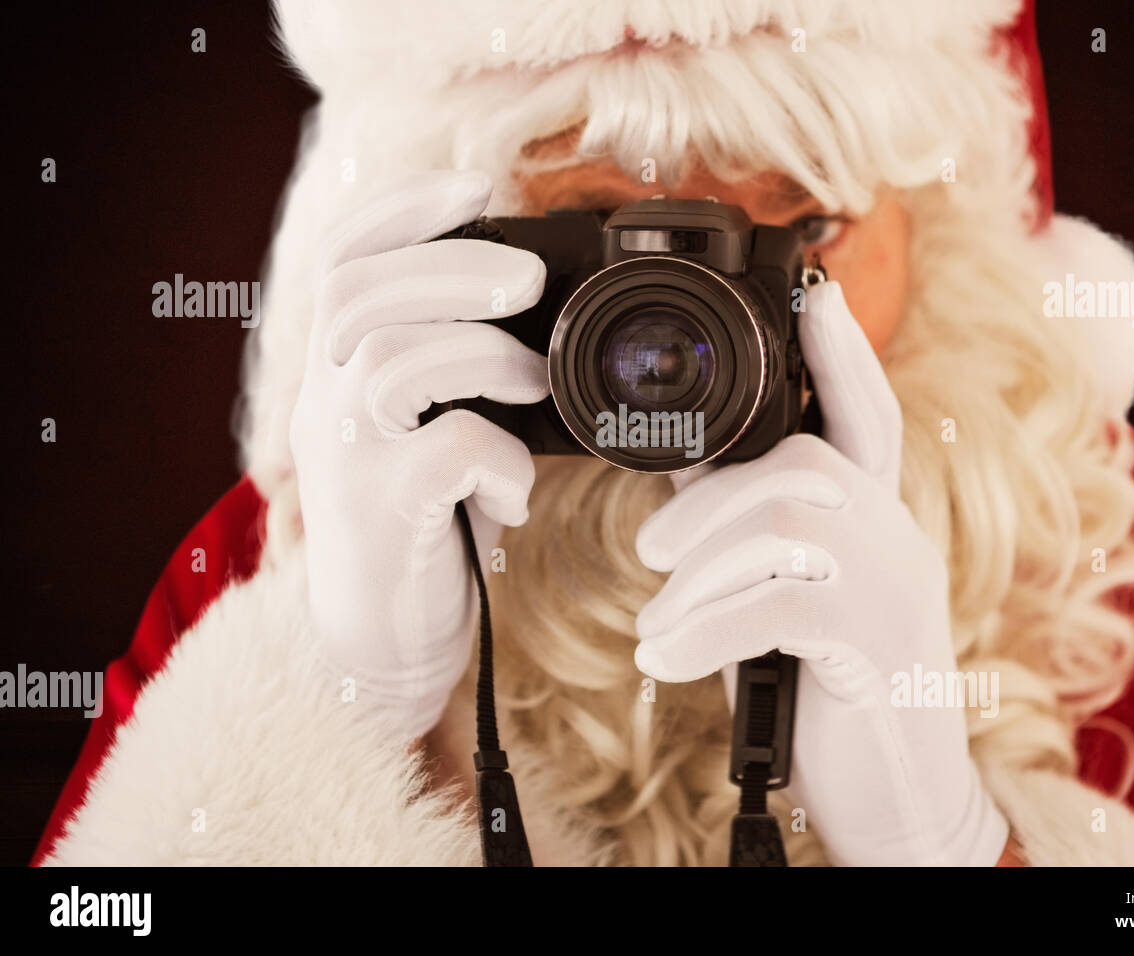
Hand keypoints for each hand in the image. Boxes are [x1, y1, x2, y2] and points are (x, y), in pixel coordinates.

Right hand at [289, 170, 547, 738]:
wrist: (381, 645)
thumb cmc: (423, 527)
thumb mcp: (428, 434)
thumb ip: (451, 373)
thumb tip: (535, 311)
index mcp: (337, 375)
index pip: (344, 262)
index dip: (403, 210)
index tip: (475, 185)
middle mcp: (323, 407)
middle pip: (364, 295)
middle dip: (457, 267)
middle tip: (529, 280)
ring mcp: (345, 461)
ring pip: (398, 359)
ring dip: (489, 358)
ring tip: (534, 385)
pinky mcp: (382, 515)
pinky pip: (444, 452)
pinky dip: (501, 459)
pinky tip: (512, 490)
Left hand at [634, 281, 1007, 864]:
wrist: (898, 795)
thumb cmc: (835, 687)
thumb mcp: (794, 595)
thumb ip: (755, 528)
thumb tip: (691, 457)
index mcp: (878, 518)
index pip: (868, 415)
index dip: (842, 352)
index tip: (813, 291)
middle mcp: (896, 538)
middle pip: (801, 466)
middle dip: (710, 501)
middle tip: (653, 552)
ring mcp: (894, 588)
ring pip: (785, 526)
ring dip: (701, 577)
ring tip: (658, 627)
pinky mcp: (874, 645)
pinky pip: (779, 606)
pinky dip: (706, 632)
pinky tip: (666, 660)